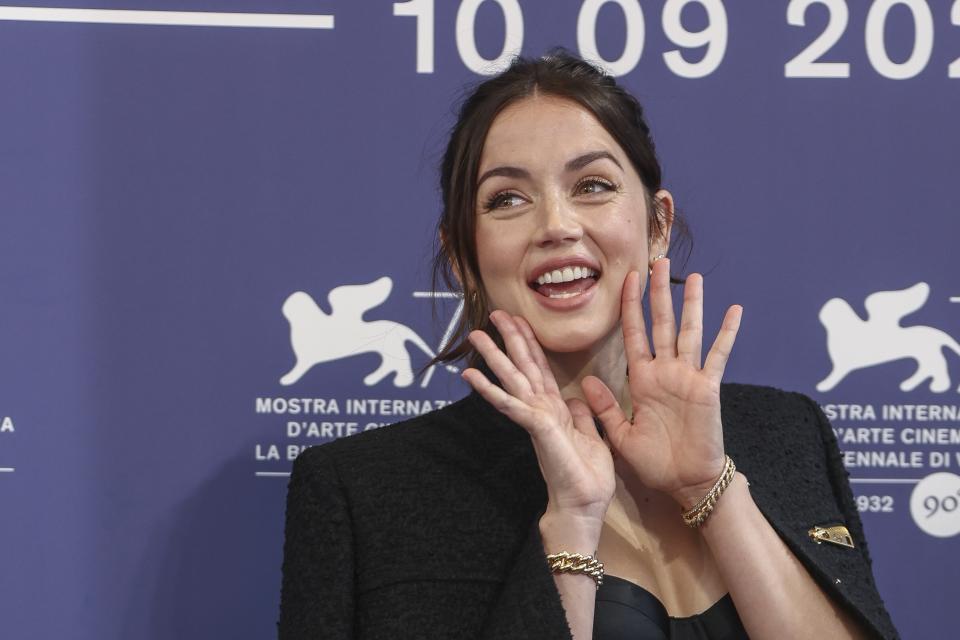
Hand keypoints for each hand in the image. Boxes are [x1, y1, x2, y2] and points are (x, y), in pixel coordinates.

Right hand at [462, 311, 615, 530]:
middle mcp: (542, 410)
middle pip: (523, 366)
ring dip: (494, 356)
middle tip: (492, 314)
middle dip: (509, 339)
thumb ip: (584, 416)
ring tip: (475, 335)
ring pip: (512, 379)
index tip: (519, 322)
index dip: (530, 344)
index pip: (540, 369)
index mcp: (555, 410)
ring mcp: (536, 419)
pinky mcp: (536, 429)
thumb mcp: (594, 438)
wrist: (584, 508)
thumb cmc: (588, 479)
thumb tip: (578, 397)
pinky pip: (511, 406)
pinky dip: (491, 391)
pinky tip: (472, 376)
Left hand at [582, 259, 742, 507]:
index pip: (633, 334)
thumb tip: (584, 381)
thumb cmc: (655, 462)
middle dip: (658, 293)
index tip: (626, 279)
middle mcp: (664, 372)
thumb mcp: (622, 435)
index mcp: (642, 380)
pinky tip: (733, 310)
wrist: (685, 483)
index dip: (629, 307)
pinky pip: (718, 356)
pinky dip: (726, 334)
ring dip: (691, 304)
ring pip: (689, 332)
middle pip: (661, 323)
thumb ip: (606, 408)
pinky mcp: (708, 388)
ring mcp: (688, 377)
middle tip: (659, 262)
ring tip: (693, 277)